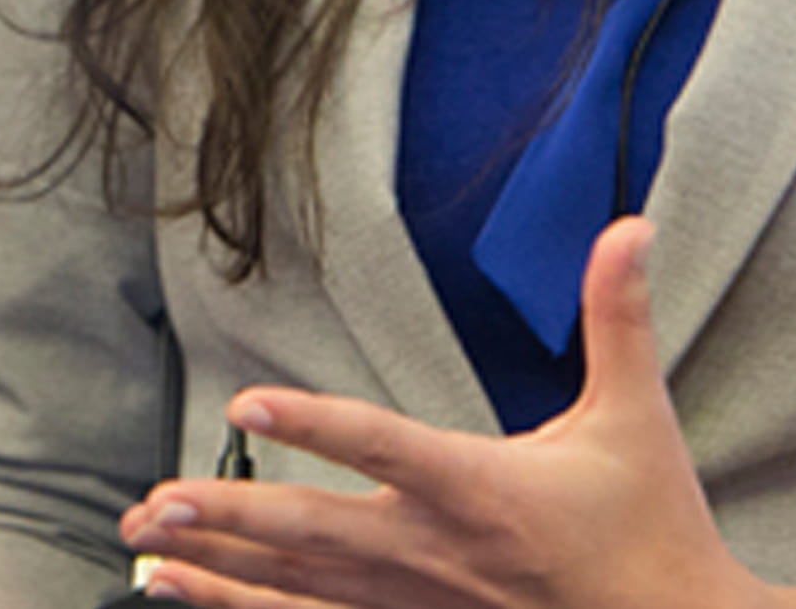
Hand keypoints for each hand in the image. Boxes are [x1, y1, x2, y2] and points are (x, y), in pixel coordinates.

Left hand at [118, 218, 777, 608]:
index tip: (247, 403)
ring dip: (216, 566)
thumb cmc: (650, 526)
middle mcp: (434, 550)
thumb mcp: (635, 416)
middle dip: (227, 518)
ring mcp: (416, 601)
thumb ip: (617, 317)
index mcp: (480, 488)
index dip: (314, 424)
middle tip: (152, 505)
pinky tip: (185, 595)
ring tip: (145, 544)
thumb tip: (633, 225)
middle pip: (313, 533)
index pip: (384, 446)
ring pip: (297, 586)